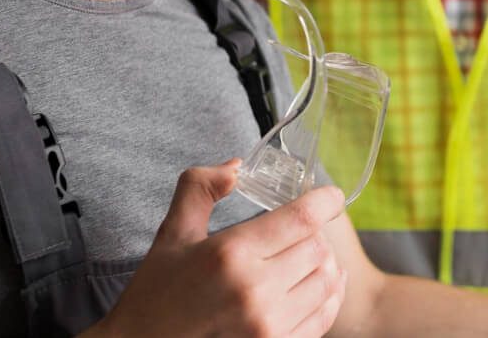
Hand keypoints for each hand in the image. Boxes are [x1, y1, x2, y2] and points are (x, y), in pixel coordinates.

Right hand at [90, 160, 347, 337]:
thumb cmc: (157, 291)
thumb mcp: (173, 233)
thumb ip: (200, 188)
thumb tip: (238, 165)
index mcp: (230, 254)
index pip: (301, 219)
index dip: (325, 201)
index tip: (330, 196)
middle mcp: (253, 291)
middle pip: (318, 247)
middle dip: (314, 233)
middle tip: (299, 232)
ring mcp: (267, 325)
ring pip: (327, 280)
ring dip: (323, 264)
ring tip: (305, 257)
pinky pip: (324, 314)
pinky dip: (327, 295)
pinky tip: (313, 285)